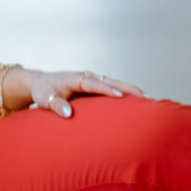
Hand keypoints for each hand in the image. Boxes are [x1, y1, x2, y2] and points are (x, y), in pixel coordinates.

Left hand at [10, 68, 142, 117]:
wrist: (41, 84)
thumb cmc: (43, 92)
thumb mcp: (44, 99)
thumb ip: (56, 105)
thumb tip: (69, 114)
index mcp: (76, 78)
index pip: (94, 83)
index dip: (107, 89)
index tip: (120, 95)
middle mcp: (87, 77)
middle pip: (111, 80)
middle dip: (128, 88)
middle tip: (145, 96)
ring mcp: (92, 80)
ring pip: (115, 83)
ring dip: (130, 90)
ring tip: (148, 99)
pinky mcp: (94, 86)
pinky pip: (112, 88)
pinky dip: (125, 92)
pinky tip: (136, 102)